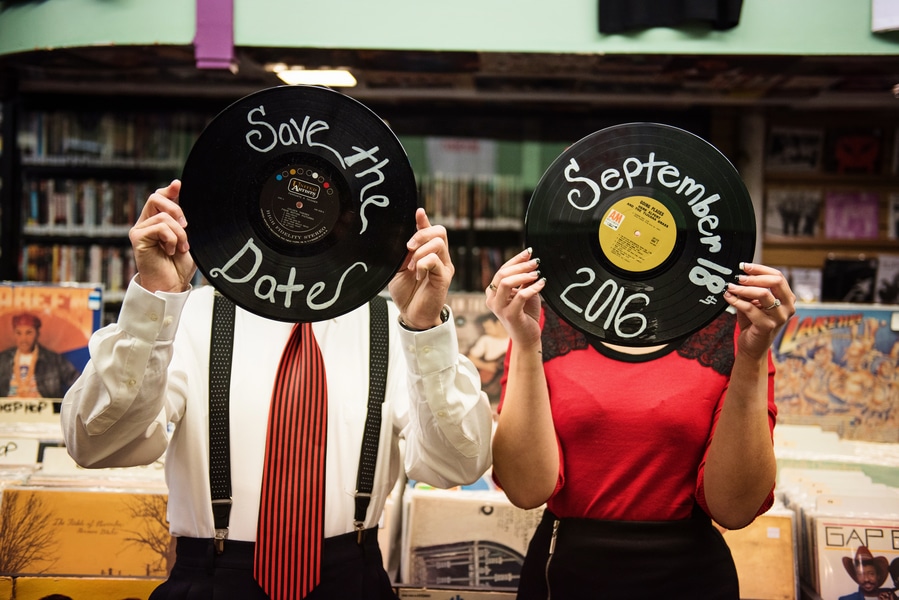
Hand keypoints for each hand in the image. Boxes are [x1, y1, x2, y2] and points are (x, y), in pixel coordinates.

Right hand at [128, 179, 196, 292]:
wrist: (173, 284)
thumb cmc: (180, 264)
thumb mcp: (189, 237)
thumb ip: (185, 219)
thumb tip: (184, 198)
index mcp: (158, 221)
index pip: (160, 197)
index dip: (169, 190)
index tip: (179, 186)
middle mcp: (146, 223)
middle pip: (155, 198)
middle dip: (176, 209)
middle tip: (187, 225)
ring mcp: (140, 230)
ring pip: (163, 216)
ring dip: (179, 232)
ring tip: (181, 247)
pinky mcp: (137, 237)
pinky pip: (159, 227)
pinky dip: (171, 238)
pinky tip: (170, 251)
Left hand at [387, 208, 452, 329]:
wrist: (411, 314)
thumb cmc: (406, 292)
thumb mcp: (399, 268)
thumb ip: (403, 253)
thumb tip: (401, 237)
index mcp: (428, 252)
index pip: (431, 230)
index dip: (424, 220)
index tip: (418, 212)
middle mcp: (439, 257)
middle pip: (440, 231)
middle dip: (421, 234)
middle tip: (408, 247)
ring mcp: (444, 266)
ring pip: (438, 243)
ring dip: (420, 252)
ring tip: (412, 267)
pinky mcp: (444, 277)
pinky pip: (435, 260)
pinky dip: (422, 264)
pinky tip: (417, 274)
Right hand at [485, 248, 543, 348]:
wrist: (527, 337)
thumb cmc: (526, 314)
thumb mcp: (525, 292)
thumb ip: (524, 279)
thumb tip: (530, 261)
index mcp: (493, 292)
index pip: (502, 270)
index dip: (515, 260)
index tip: (529, 252)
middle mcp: (492, 299)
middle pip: (502, 274)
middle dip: (520, 266)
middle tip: (536, 262)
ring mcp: (499, 308)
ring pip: (506, 282)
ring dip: (523, 275)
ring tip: (537, 273)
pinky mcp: (509, 315)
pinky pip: (520, 296)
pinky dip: (533, 287)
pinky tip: (542, 283)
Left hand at [723, 262, 795, 359]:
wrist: (752, 347)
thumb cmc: (752, 322)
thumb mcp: (752, 302)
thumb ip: (750, 289)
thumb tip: (739, 275)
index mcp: (787, 298)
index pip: (778, 276)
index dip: (760, 269)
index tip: (744, 266)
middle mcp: (788, 307)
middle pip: (775, 281)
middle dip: (754, 276)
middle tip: (738, 276)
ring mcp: (779, 317)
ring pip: (763, 294)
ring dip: (744, 288)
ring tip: (730, 286)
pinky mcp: (767, 326)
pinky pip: (750, 308)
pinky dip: (736, 301)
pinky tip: (728, 297)